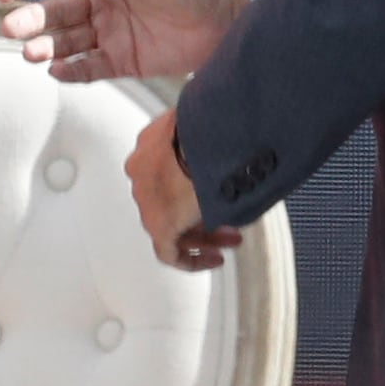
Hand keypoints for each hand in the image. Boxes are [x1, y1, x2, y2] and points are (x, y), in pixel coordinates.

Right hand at [0, 0, 249, 82]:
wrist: (226, 13)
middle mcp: (96, 1)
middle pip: (51, 11)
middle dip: (29, 20)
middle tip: (11, 28)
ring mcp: (107, 32)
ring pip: (64, 41)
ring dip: (44, 47)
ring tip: (31, 53)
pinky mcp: (121, 61)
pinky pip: (88, 68)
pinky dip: (70, 71)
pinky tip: (55, 70)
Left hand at [123, 110, 237, 272]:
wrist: (209, 137)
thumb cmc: (216, 125)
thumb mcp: (215, 130)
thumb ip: (217, 146)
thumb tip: (241, 154)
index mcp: (151, 142)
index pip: (168, 170)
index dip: (194, 186)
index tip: (214, 190)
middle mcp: (142, 171)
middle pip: (170, 199)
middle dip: (201, 212)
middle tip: (228, 220)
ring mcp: (146, 198)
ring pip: (171, 224)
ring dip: (203, 234)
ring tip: (231, 240)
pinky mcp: (156, 222)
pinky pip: (169, 251)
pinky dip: (191, 258)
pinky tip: (212, 260)